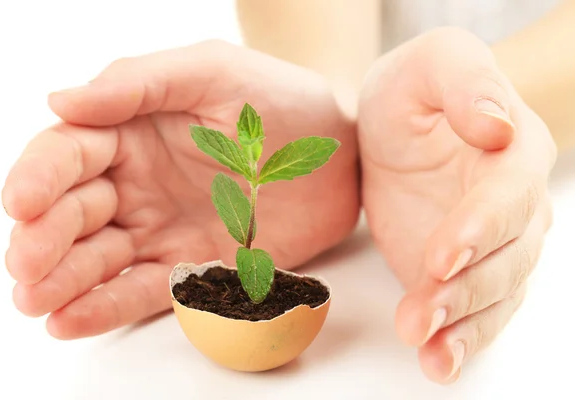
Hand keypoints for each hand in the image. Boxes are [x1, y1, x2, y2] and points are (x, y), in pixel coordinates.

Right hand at [2, 40, 358, 338]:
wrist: (338, 157)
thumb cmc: (279, 102)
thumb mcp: (213, 72)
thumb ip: (139, 83)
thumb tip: (60, 101)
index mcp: (131, 131)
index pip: (68, 153)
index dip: (39, 178)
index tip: (21, 202)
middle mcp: (136, 183)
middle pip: (72, 213)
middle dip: (42, 239)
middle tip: (25, 264)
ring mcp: (160, 229)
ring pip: (97, 258)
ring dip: (62, 280)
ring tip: (35, 299)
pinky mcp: (190, 266)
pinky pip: (141, 289)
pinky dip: (106, 305)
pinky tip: (70, 319)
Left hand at [358, 28, 555, 382]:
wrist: (399, 125)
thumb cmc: (414, 90)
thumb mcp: (432, 63)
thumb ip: (465, 82)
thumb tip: (497, 126)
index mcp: (514, 150)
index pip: (508, 196)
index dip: (480, 227)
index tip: (442, 256)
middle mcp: (516, 205)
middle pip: (507, 258)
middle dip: (466, 291)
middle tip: (421, 317)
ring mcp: (492, 245)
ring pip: (495, 294)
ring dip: (463, 327)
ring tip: (428, 351)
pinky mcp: (463, 271)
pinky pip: (475, 311)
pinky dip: (461, 340)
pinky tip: (438, 363)